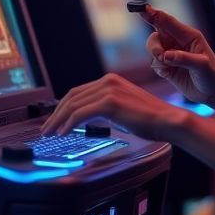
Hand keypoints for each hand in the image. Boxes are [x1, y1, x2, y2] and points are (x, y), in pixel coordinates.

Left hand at [41, 73, 188, 139]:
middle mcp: (107, 81)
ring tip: (51, 133)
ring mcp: (108, 90)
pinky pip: (81, 113)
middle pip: (72, 97)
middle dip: (55, 114)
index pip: (78, 92)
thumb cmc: (150, 119)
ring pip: (73, 105)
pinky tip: (64, 133)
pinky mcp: (110, 102)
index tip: (54, 120)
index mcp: (110, 81)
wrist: (167, 120)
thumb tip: (89, 120)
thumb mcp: (123, 110)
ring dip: (58, 120)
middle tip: (46, 129)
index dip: (62, 107)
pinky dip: (69, 124)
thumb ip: (106, 110)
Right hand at [143, 6, 214, 104]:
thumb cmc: (213, 76)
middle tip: (160, 55)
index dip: (152, 13)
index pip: (167, 21)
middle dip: (153, 45)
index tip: (141, 8)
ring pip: (153, 48)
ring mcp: (171, 53)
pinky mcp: (167, 66)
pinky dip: (158, 67)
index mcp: (188, 35)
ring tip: (168, 67)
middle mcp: (178, 41)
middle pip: (156, 35)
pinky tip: (170, 74)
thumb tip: (165, 56)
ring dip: (156, 57)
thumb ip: (183, 59)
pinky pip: (154, 62)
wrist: (213, 93)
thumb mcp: (202, 66)